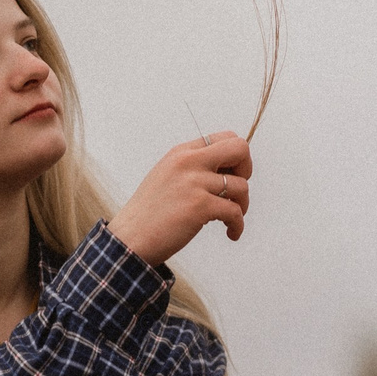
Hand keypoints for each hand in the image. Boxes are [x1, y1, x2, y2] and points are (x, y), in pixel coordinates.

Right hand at [106, 131, 251, 264]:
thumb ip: (193, 168)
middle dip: (247, 169)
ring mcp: (194, 183)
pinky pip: (236, 212)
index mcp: (181, 152)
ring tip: (230, 220)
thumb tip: (229, 171)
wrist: (130, 238)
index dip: (236, 157)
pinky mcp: (199, 206)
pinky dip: (238, 226)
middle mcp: (188, 162)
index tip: (231, 177)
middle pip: (239, 148)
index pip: (225, 137)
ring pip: (242, 186)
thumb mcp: (168, 177)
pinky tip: (231, 233)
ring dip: (243, 206)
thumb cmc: (149, 214)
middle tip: (236, 192)